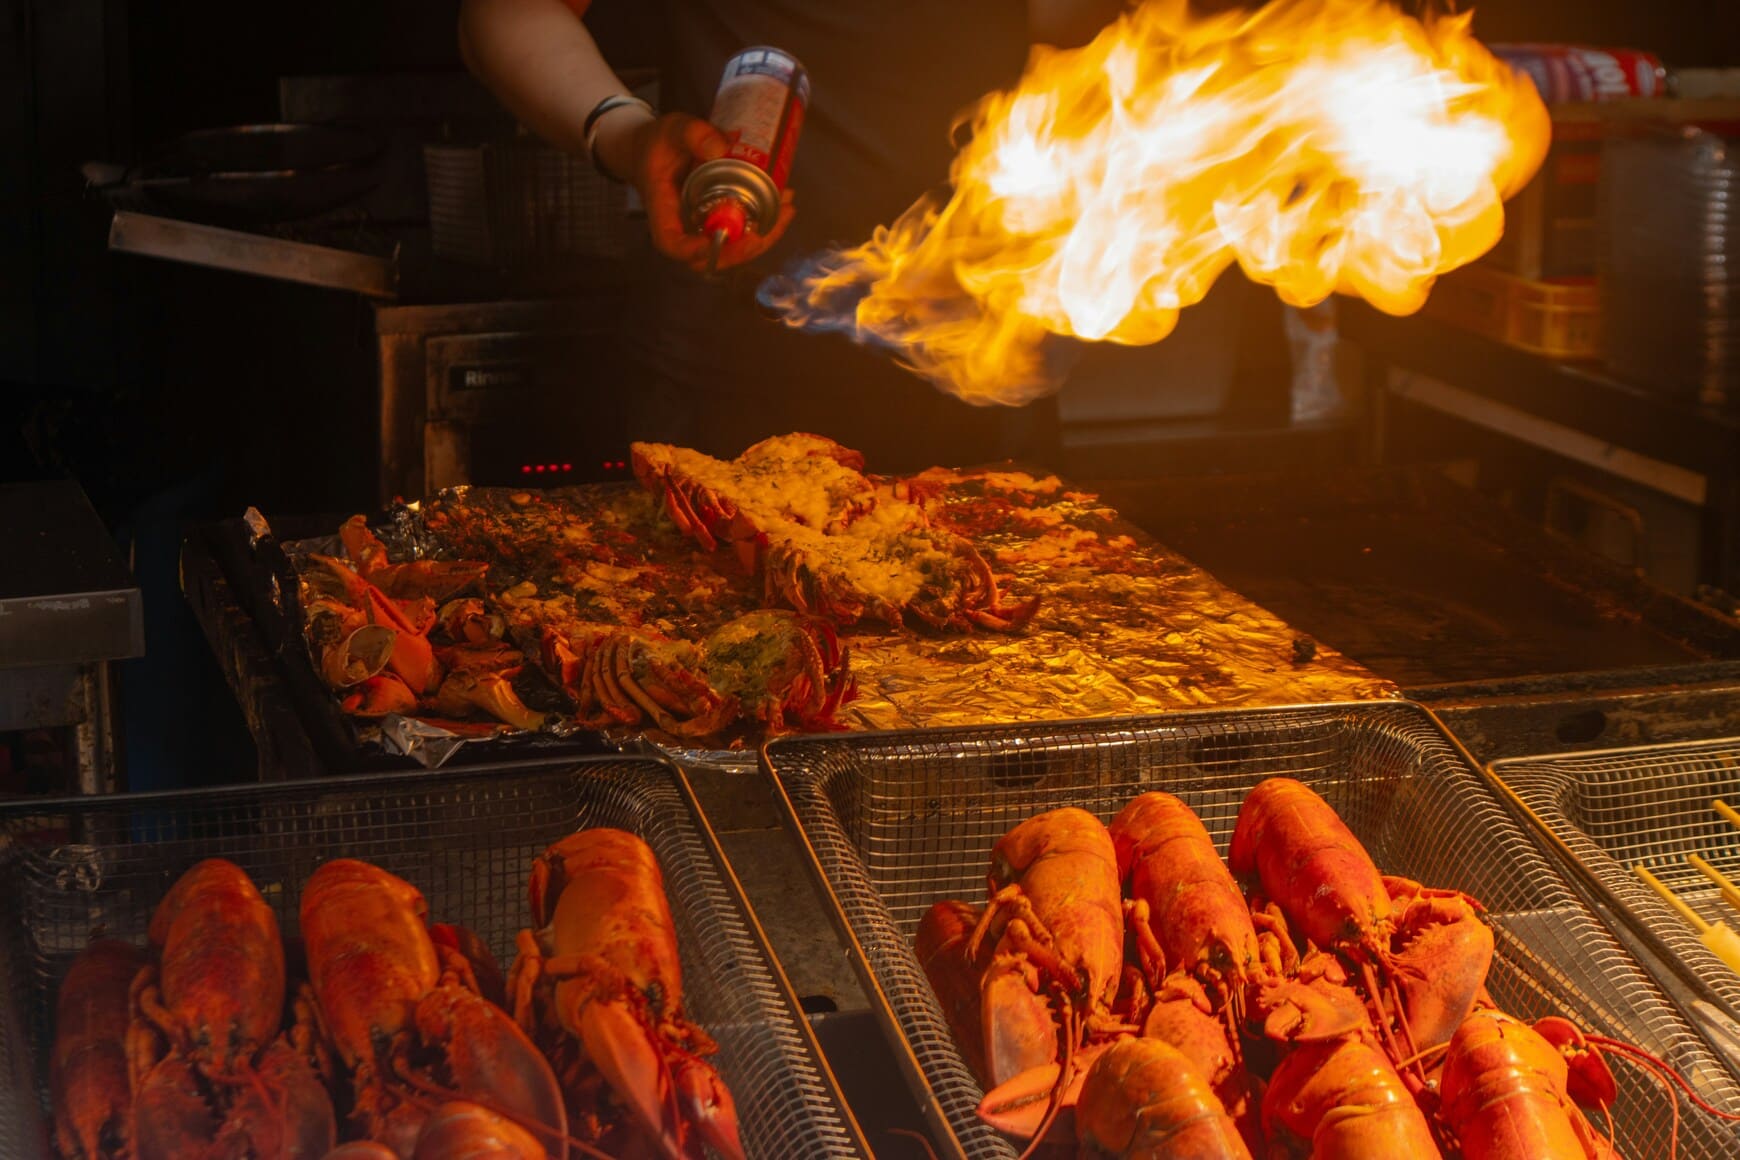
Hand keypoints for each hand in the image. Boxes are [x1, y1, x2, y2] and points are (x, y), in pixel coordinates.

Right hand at [614, 112, 796, 272]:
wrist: (657, 148)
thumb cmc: (659, 143)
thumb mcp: (672, 129)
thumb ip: (692, 134)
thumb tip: (720, 147)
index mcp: (663, 210)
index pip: (672, 243)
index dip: (696, 250)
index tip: (723, 237)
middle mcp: (683, 227)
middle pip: (710, 257)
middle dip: (744, 249)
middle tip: (771, 225)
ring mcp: (703, 228)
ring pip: (732, 250)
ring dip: (764, 237)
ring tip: (788, 209)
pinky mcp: (719, 221)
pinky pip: (741, 233)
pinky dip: (765, 223)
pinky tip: (785, 202)